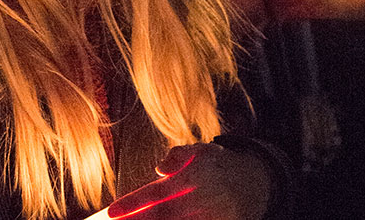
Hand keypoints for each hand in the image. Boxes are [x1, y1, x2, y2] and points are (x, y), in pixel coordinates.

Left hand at [106, 143, 270, 219]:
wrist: (253, 185)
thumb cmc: (216, 167)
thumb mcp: (201, 150)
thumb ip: (178, 155)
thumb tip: (160, 169)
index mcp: (197, 175)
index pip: (159, 192)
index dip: (133, 204)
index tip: (111, 213)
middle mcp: (205, 200)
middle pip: (164, 216)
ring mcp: (214, 218)